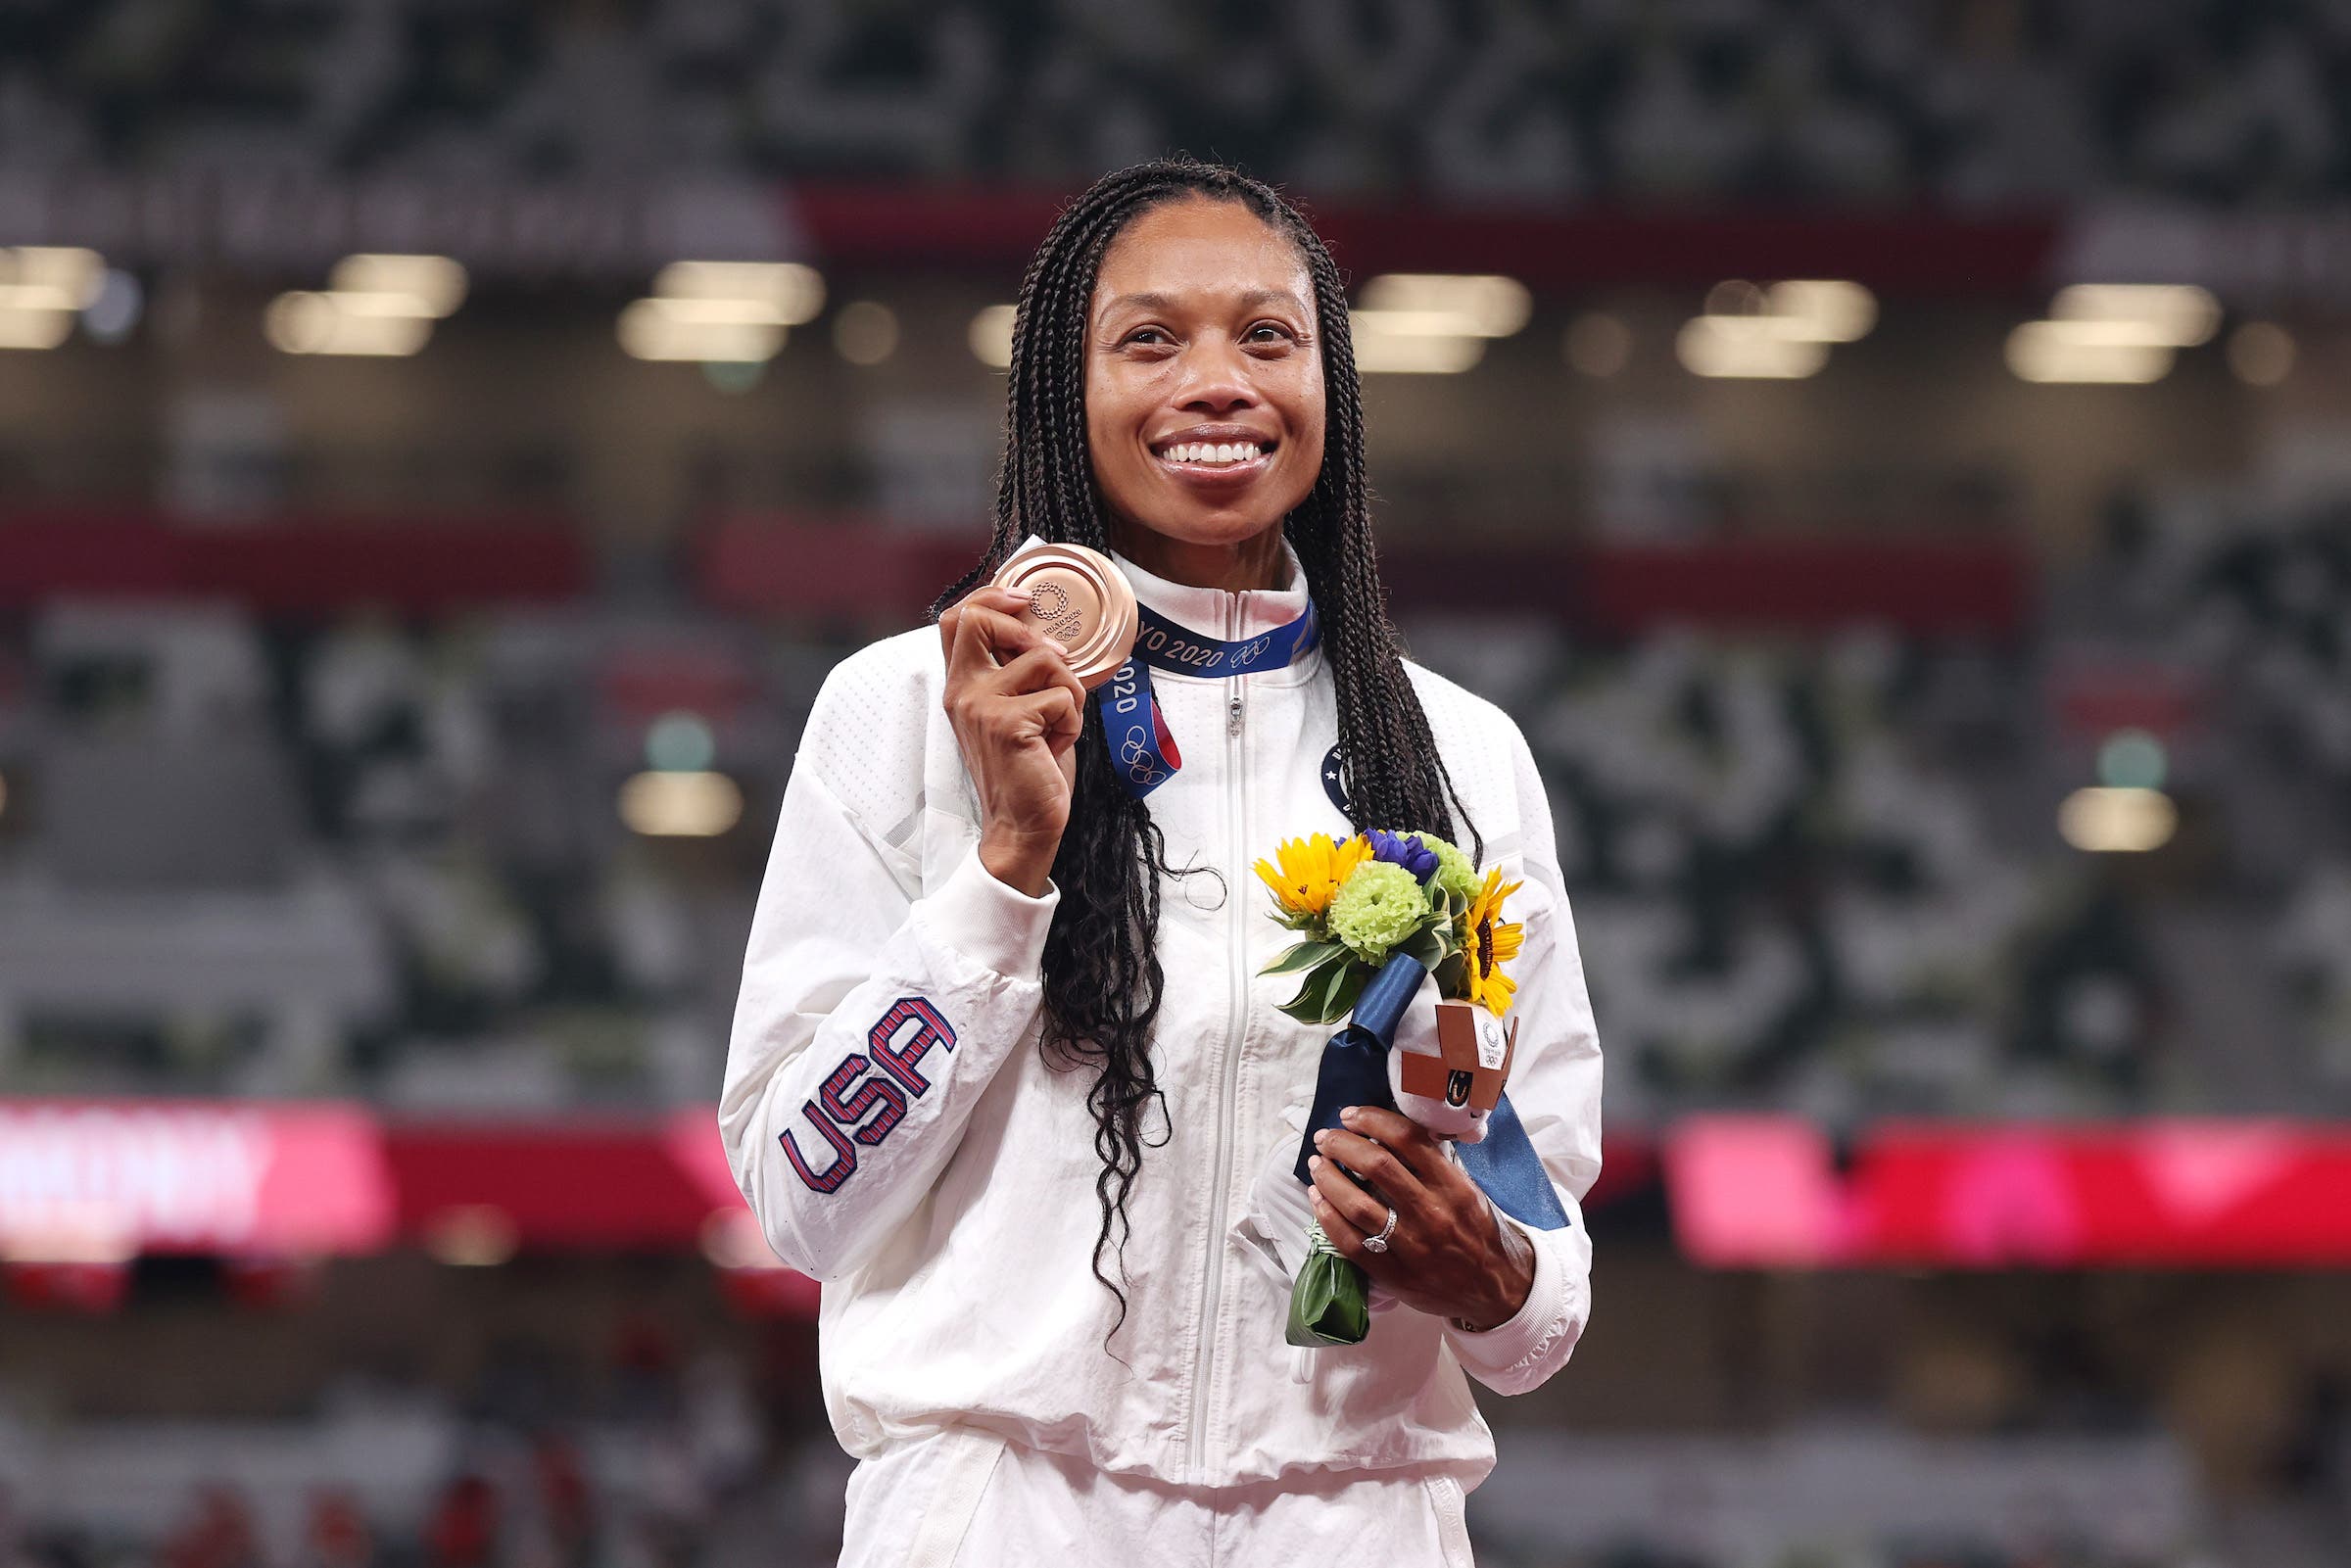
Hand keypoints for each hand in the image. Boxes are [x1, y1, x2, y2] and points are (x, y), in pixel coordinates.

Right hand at [937, 586, 1088, 896]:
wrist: (1023, 824)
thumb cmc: (1027, 767)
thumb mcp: (1016, 710)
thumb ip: (1016, 673)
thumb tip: (1044, 632)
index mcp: (962, 684)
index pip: (957, 618)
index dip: (990, 596)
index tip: (1025, 600)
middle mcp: (962, 691)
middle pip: (981, 619)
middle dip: (1029, 631)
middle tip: (1055, 663)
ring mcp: (981, 707)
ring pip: (1045, 659)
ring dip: (1069, 691)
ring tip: (1057, 726)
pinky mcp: (1007, 724)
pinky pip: (1061, 697)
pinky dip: (1072, 721)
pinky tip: (1056, 746)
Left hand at [1307, 1105, 1535, 1331]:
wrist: (1497, 1289)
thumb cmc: (1479, 1232)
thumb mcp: (1469, 1191)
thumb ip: (1435, 1166)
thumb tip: (1388, 1134)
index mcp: (1454, 1186)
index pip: (1408, 1139)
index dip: (1372, 1120)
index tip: (1351, 1116)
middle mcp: (1433, 1213)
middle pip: (1377, 1166)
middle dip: (1342, 1144)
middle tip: (1326, 1138)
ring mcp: (1412, 1247)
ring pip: (1358, 1205)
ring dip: (1329, 1179)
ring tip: (1317, 1164)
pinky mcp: (1396, 1275)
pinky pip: (1352, 1244)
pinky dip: (1328, 1218)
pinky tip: (1318, 1200)